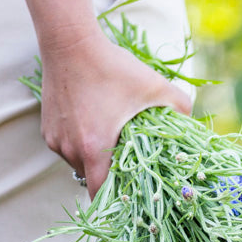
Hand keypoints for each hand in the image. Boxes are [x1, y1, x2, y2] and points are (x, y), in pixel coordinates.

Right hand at [39, 25, 191, 196]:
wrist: (69, 41)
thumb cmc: (113, 67)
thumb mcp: (155, 86)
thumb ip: (180, 106)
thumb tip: (193, 123)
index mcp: (93, 149)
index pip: (100, 194)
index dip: (118, 200)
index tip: (132, 197)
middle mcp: (70, 151)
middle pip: (92, 180)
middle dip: (112, 176)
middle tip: (131, 165)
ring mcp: (55, 140)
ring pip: (79, 164)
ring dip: (97, 160)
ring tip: (114, 142)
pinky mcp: (47, 129)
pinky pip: (68, 149)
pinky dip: (82, 145)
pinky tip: (96, 127)